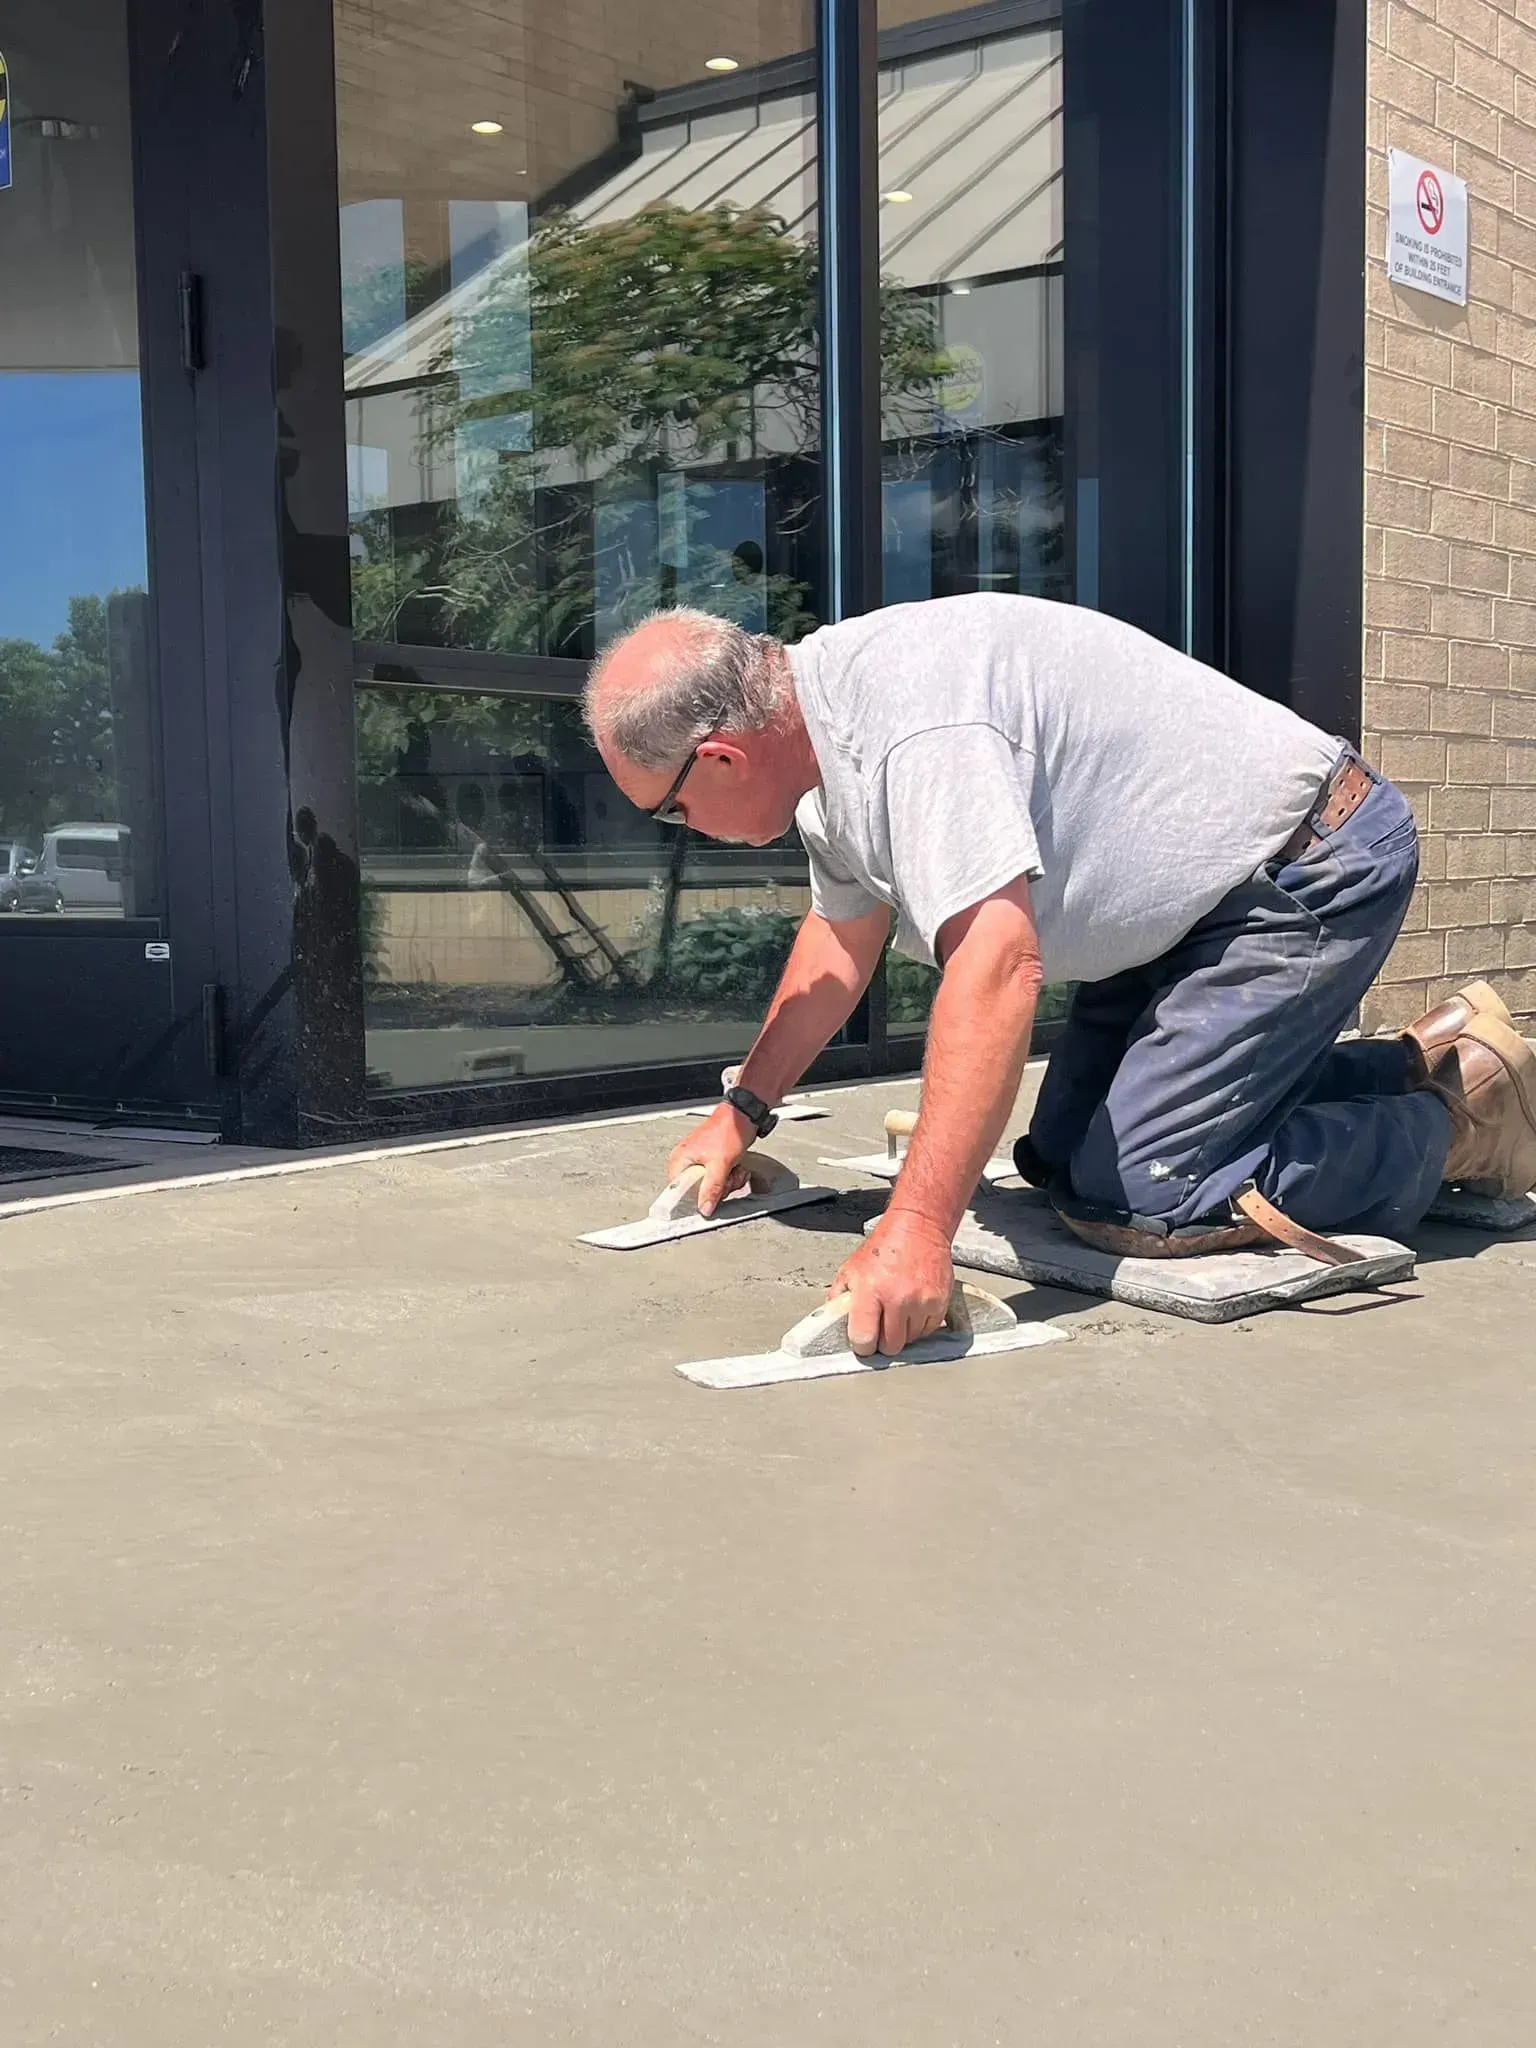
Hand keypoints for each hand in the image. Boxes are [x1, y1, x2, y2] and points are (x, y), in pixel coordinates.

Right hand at [665, 1103, 754, 1216]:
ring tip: (734, 1169)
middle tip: (727, 1177)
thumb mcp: (720, 1164)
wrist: (744, 1115)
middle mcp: (687, 1161)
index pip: (678, 1191)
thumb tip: (704, 1208)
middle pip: (698, 1191)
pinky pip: (720, 1179)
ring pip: (712, 1187)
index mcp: (680, 1160)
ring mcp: (701, 1162)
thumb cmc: (728, 1130)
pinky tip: (738, 1168)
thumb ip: (711, 1188)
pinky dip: (731, 1176)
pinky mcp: (713, 1162)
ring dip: (728, 1182)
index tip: (709, 1198)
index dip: (695, 1198)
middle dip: (718, 1188)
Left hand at [831, 1210, 953, 1357]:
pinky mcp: (940, 1302)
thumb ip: (840, 1299)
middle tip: (881, 1326)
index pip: (864, 1339)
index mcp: (870, 1290)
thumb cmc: (884, 1249)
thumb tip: (834, 1325)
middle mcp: (897, 1298)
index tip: (863, 1341)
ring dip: (903, 1332)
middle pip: (891, 1346)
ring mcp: (921, 1301)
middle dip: (883, 1341)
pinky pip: (929, 1330)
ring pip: (911, 1340)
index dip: (862, 1345)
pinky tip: (913, 1308)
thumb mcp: (851, 1269)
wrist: (919, 1228)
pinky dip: (920, 1325)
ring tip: (898, 1311)